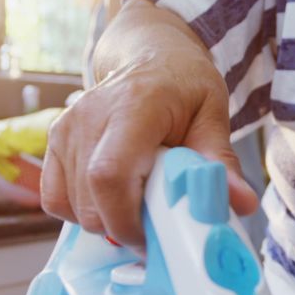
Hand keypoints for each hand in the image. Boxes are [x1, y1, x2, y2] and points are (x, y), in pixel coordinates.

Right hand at [40, 44, 257, 247]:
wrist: (150, 56)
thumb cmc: (183, 85)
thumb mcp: (212, 115)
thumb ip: (221, 161)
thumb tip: (241, 205)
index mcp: (134, 106)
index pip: (109, 174)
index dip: (126, 219)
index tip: (154, 238)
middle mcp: (92, 115)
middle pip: (90, 199)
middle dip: (122, 228)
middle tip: (154, 228)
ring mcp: (67, 128)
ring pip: (72, 205)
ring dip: (105, 221)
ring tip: (137, 206)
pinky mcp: (54, 140)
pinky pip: (55, 197)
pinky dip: (81, 212)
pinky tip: (110, 201)